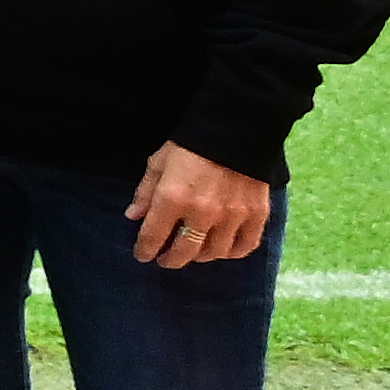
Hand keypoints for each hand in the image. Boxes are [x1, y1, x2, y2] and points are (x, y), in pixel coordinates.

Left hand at [129, 141, 277, 266]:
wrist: (236, 129)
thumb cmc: (190, 144)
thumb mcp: (159, 163)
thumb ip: (145, 193)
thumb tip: (133, 217)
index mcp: (172, 198)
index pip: (153, 237)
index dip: (145, 250)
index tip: (143, 254)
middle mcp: (202, 213)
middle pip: (184, 252)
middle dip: (171, 260)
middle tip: (166, 260)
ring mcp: (232, 216)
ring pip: (214, 253)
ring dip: (200, 257)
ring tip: (193, 253)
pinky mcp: (256, 214)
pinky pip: (245, 246)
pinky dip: (233, 252)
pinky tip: (223, 249)